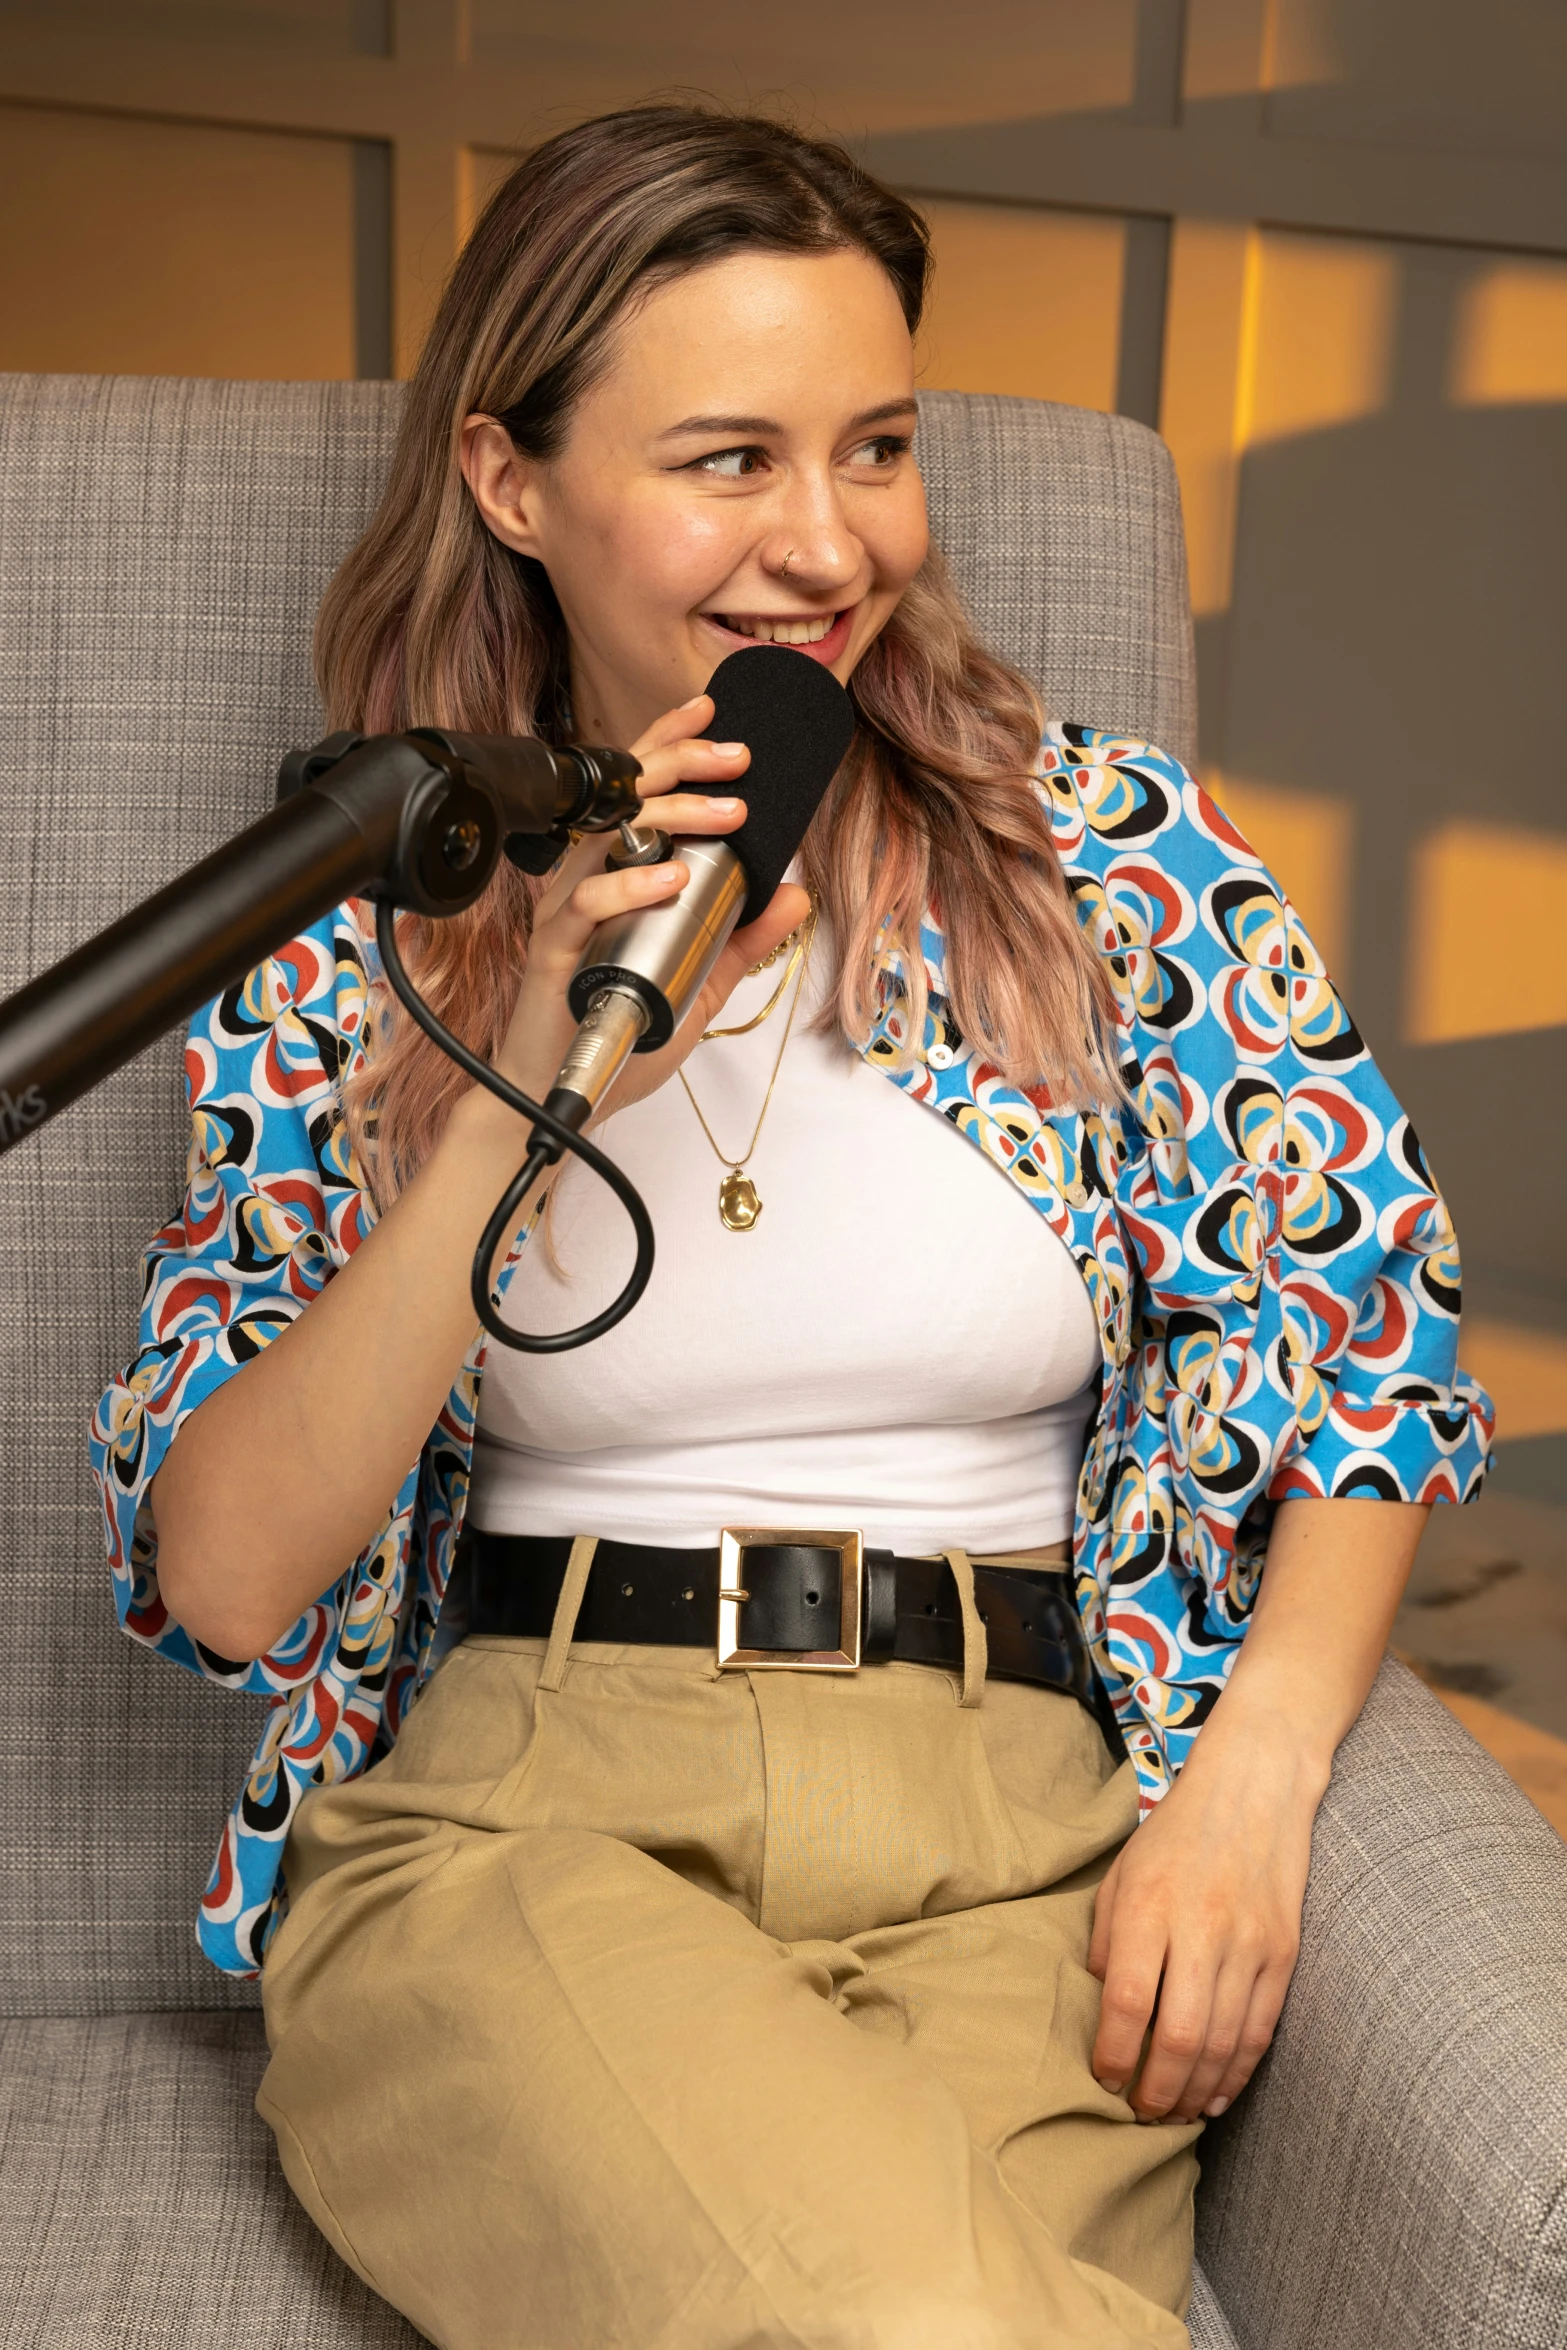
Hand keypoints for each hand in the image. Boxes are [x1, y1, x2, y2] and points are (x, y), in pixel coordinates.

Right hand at [487, 693, 809, 1121]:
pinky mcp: (555, 951)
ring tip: (726, 812)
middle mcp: (586, 877)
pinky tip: (670, 878)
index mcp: (613, 871)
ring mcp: (567, 911)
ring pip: (610, 837)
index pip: (637, 790)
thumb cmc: (619, 1027)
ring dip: (672, 817)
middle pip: (625, 795)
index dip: (668, 743)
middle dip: (682, 764)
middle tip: (738, 757)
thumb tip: (795, 892)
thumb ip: (743, 936)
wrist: (564, 1089)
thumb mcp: (701, 978)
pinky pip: (586, 904)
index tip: (711, 709)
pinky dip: (630, 887)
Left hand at [1087, 1724, 1321, 2123]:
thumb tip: (1102, 2010)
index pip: (1128, 2002)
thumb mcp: (1123, 1874)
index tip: (1102, 2079)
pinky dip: (1237, 2073)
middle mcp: (1201, 1928)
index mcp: (1150, 1905)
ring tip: (1174, 2114)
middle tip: (1140, 2115)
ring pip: (1223, 2043)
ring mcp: (1249, 1943)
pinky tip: (1215, 2095)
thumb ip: (1108, 1943)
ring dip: (1196, 2092)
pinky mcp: (1283, 1954)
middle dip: (1156, 2091)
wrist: (1255, 1788)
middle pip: (1179, 2036)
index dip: (1113, 2054)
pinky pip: (1259, 2030)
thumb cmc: (1176, 1834)